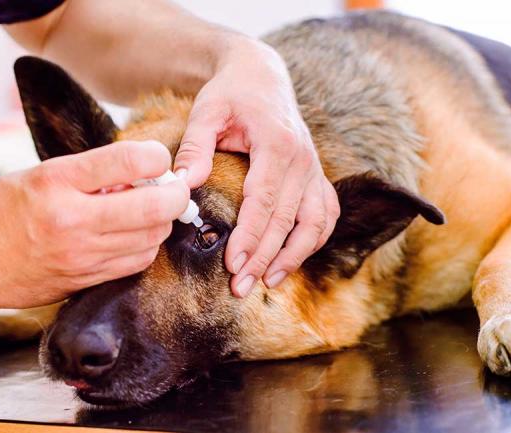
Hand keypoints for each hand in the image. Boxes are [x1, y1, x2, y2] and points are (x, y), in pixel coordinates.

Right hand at [0, 140, 189, 310]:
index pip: (128, 160)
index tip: (158, 158)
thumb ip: (92, 173)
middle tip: (173, 187)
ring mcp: (82, 255)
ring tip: (150, 211)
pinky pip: (135, 262)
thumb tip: (142, 175)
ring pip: (152, 238)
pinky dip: (146, 246)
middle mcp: (73, 219)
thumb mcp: (41, 174)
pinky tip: (136, 235)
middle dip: (175, 194)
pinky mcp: (85, 280)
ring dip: (161, 222)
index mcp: (58, 181)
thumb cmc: (1, 209)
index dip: (156, 156)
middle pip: (153, 206)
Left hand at [173, 39, 339, 297]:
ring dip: (295, 256)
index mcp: (277, 144)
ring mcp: (314, 169)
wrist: (262, 76)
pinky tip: (294, 259)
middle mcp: (303, 159)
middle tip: (241, 287)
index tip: (232, 264)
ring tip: (270, 282)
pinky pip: (326, 214)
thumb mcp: (206, 111)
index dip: (250, 236)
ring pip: (315, 222)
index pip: (265, 200)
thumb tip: (184, 185)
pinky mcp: (316, 175)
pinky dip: (314, 239)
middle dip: (264, 257)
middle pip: (287, 219)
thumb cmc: (230, 94)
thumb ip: (195, 147)